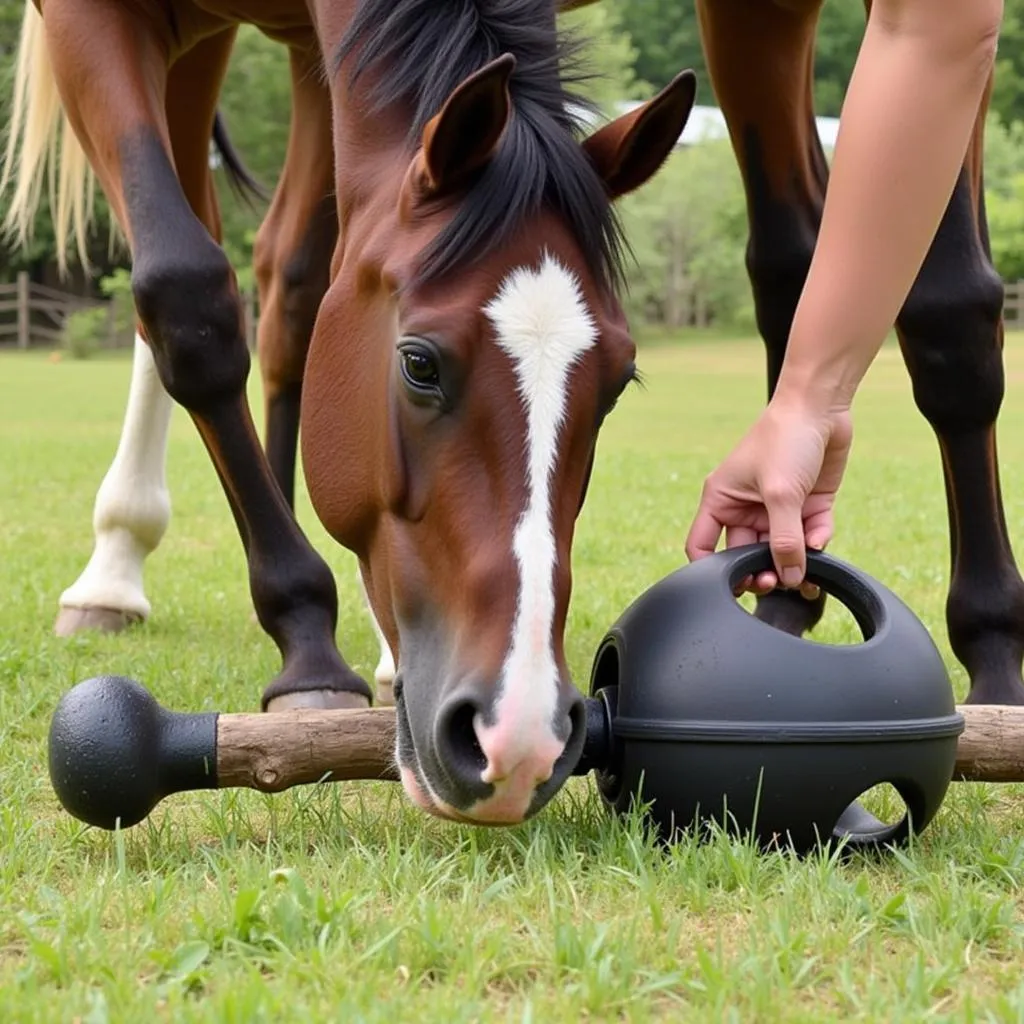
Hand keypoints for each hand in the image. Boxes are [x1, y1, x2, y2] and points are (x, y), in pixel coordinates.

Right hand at [684, 396, 853, 596]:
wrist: (820, 407)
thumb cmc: (785, 439)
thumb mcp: (780, 493)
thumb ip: (785, 540)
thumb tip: (789, 578)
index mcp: (722, 499)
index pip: (703, 546)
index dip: (713, 571)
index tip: (734, 586)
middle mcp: (746, 507)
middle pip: (746, 554)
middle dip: (760, 571)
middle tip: (774, 581)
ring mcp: (777, 507)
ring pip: (781, 550)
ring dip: (792, 563)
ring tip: (804, 576)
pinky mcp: (806, 504)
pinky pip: (809, 536)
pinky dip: (816, 542)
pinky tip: (820, 539)